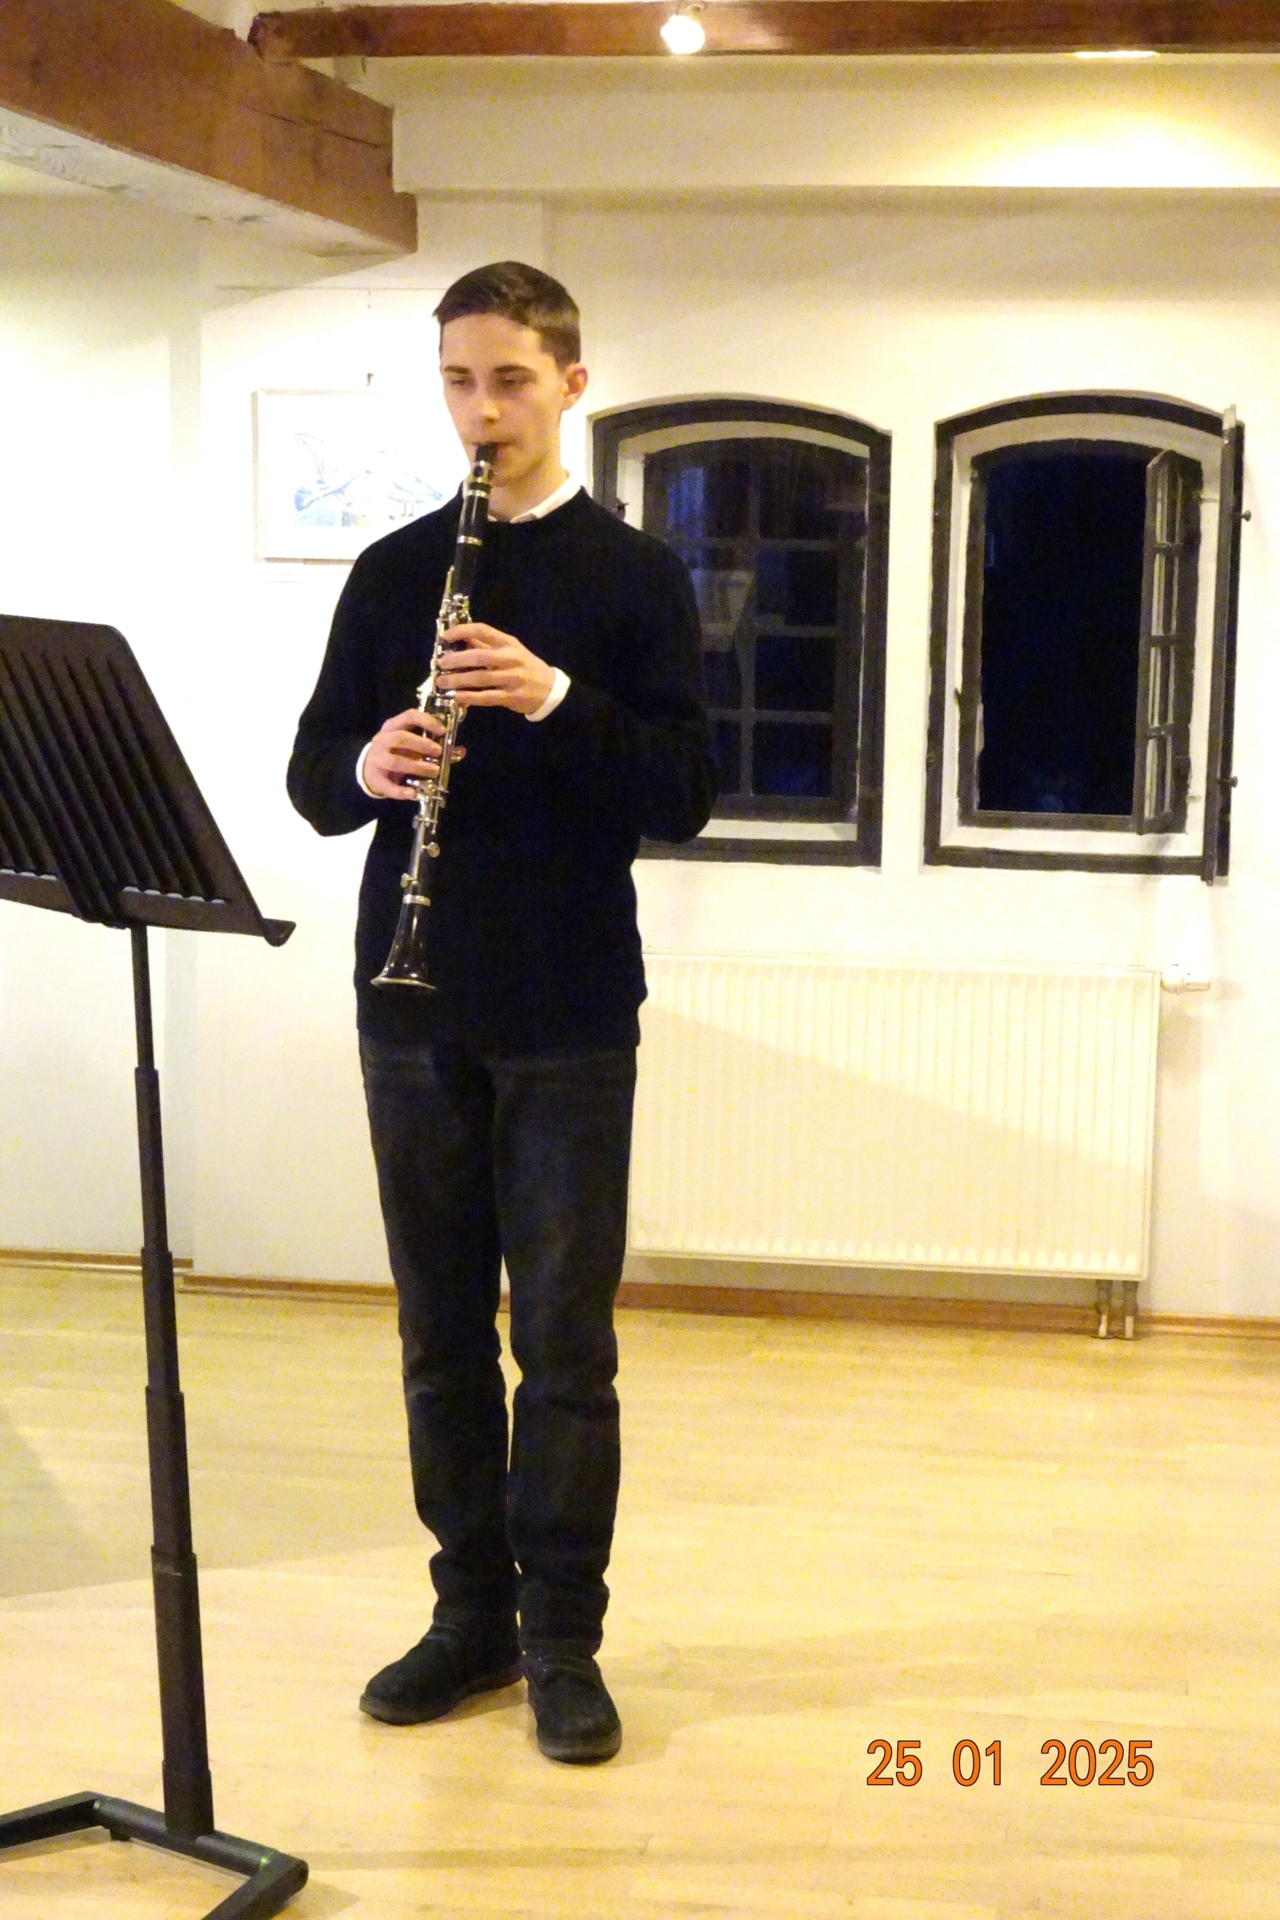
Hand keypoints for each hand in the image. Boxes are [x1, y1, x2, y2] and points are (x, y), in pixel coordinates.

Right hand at [361, 708, 463, 800]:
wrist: (369, 768)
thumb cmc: (396, 752)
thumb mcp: (411, 744)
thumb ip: (434, 746)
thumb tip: (460, 751)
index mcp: (393, 726)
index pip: (409, 716)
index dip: (426, 721)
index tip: (442, 731)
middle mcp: (382, 740)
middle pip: (400, 738)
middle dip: (422, 744)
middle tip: (438, 752)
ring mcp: (377, 759)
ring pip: (395, 761)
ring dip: (417, 766)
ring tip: (434, 771)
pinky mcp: (375, 778)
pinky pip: (388, 786)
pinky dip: (401, 791)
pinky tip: (414, 793)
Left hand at [434, 622, 555, 715]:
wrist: (549, 689)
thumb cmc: (525, 666)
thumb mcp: (510, 650)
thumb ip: (486, 644)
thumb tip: (462, 638)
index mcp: (508, 643)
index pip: (483, 630)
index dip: (462, 631)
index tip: (446, 636)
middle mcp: (510, 659)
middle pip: (479, 656)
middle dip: (456, 659)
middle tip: (441, 663)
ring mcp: (511, 678)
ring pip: (480, 678)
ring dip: (458, 680)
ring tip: (442, 682)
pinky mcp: (510, 697)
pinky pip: (486, 697)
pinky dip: (469, 698)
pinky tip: (456, 697)